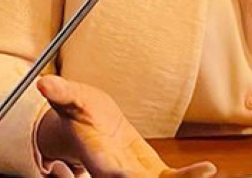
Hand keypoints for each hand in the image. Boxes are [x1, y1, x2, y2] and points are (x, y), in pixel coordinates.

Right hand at [36, 76, 215, 177]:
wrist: (90, 126)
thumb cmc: (80, 112)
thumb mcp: (71, 99)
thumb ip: (61, 93)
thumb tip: (45, 83)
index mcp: (97, 158)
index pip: (110, 171)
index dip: (124, 175)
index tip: (138, 176)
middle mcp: (115, 173)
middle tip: (194, 173)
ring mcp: (134, 176)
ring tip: (206, 171)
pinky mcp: (150, 173)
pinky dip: (188, 176)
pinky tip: (207, 170)